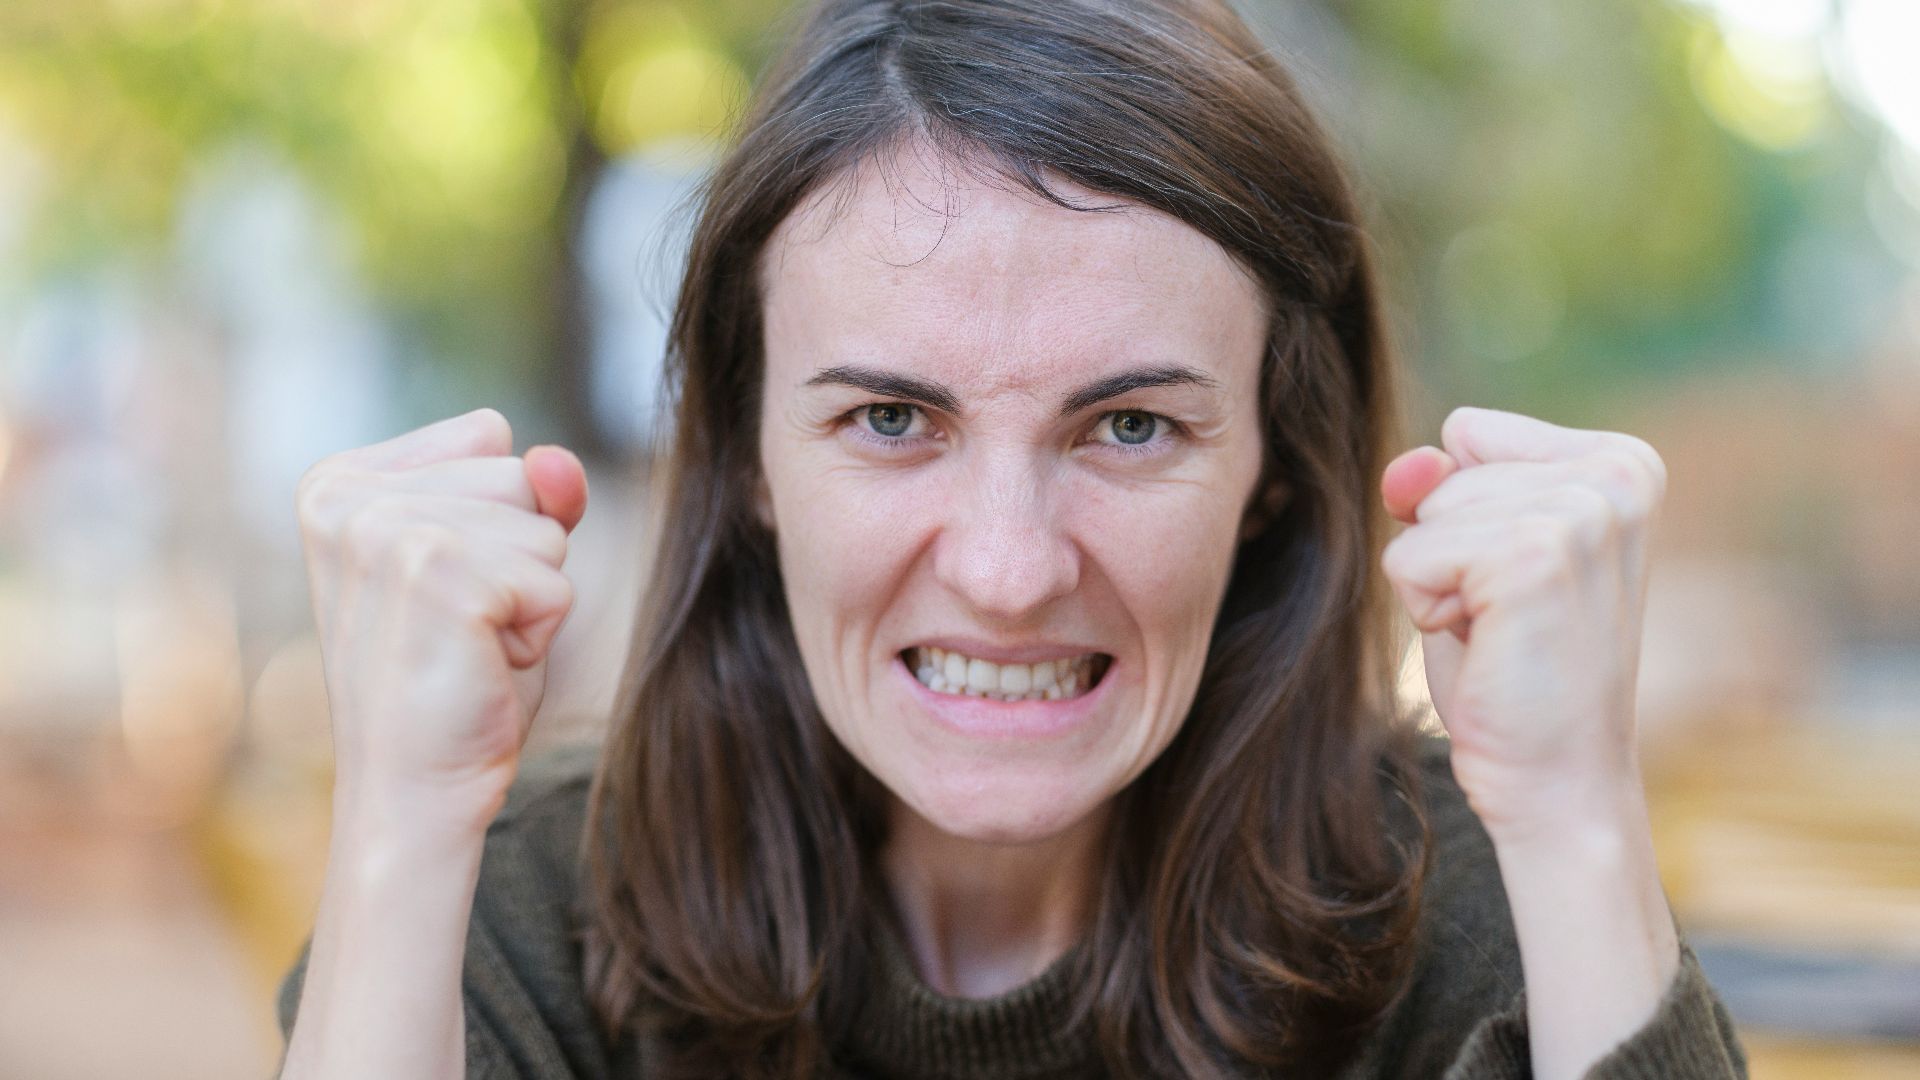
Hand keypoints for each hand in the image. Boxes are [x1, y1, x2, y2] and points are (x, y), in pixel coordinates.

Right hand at [295, 408, 587, 823]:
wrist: (413, 792)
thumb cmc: (453, 681)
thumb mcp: (495, 562)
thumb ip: (533, 492)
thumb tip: (558, 461)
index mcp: (339, 482)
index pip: (490, 440)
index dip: (499, 524)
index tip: (442, 591)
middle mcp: (348, 498)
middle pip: (520, 476)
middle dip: (519, 558)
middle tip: (459, 630)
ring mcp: (386, 532)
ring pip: (545, 526)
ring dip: (530, 597)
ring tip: (466, 647)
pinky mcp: (437, 574)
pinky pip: (556, 580)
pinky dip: (540, 633)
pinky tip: (482, 667)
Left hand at [1378, 406, 1666, 836]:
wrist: (1558, 781)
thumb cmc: (1517, 671)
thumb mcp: (1477, 553)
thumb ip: (1441, 487)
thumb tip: (1410, 465)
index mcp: (1623, 462)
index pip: (1469, 432)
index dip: (1464, 514)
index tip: (1517, 581)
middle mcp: (1617, 475)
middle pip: (1444, 472)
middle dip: (1449, 550)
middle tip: (1510, 621)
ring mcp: (1581, 513)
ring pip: (1424, 513)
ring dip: (1438, 583)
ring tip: (1502, 634)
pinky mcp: (1533, 556)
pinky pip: (1409, 555)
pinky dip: (1425, 609)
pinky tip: (1488, 648)